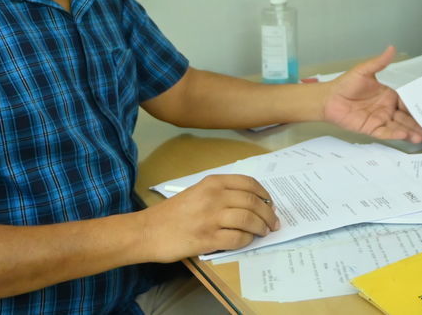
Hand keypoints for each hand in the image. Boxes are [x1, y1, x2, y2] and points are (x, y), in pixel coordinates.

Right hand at [141, 174, 278, 260]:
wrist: (148, 231)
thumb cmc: (172, 212)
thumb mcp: (197, 192)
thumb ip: (221, 193)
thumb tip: (250, 201)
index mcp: (212, 182)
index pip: (249, 183)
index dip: (265, 194)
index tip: (270, 203)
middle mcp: (214, 197)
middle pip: (253, 202)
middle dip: (268, 214)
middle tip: (273, 222)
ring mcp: (211, 218)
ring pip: (249, 220)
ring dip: (261, 227)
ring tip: (264, 232)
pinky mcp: (207, 238)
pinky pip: (237, 238)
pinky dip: (247, 240)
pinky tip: (248, 240)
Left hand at [321, 46, 421, 142]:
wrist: (328, 98)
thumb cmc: (345, 84)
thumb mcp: (364, 71)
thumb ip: (379, 62)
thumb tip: (391, 49)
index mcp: (388, 96)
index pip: (407, 102)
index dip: (418, 106)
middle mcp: (386, 109)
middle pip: (406, 117)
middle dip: (418, 123)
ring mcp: (380, 119)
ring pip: (399, 127)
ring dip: (410, 131)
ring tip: (421, 135)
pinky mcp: (371, 129)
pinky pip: (385, 133)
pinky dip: (395, 135)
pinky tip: (404, 135)